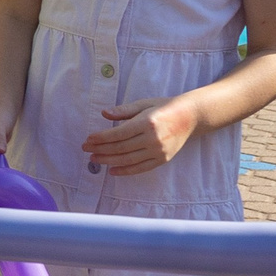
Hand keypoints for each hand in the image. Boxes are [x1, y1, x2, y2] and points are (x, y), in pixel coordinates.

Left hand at [80, 95, 198, 175]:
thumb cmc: (164, 107)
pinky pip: (140, 168)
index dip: (101, 138)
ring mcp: (158, 151)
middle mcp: (153, 139)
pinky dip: (125, 171)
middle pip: (121, 148)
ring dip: (109, 161)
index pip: (118, 134)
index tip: (88, 139)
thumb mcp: (143, 104)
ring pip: (128, 160)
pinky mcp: (162, 159)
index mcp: (147, 122)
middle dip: (101, 149)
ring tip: (94, 159)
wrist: (189, 117)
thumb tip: (104, 114)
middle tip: (86, 150)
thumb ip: (124, 110)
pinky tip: (112, 170)